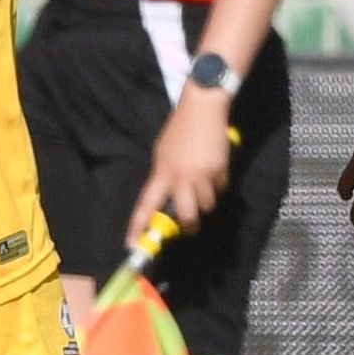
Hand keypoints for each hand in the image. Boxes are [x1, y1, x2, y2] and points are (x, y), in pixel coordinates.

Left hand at [127, 84, 233, 241]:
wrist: (202, 108)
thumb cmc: (179, 129)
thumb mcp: (163, 153)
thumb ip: (164, 176)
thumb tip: (167, 199)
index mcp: (162, 172)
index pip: (146, 204)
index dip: (138, 226)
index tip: (132, 245)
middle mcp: (181, 177)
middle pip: (185, 216)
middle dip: (189, 225)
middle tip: (190, 226)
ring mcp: (202, 175)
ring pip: (207, 205)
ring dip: (205, 201)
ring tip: (204, 186)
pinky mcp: (221, 170)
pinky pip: (220, 189)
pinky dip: (218, 186)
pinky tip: (214, 171)